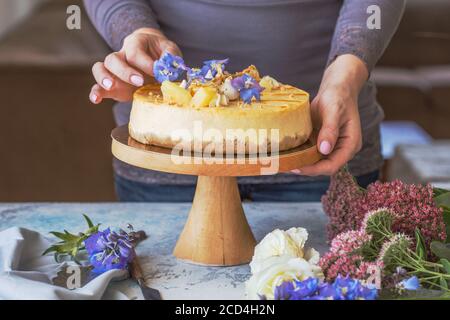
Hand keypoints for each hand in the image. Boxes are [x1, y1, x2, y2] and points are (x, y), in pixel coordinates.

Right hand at [89, 28, 181, 103]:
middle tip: (140, 82)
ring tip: (110, 86)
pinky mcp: (113, 85)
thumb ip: (170, 56)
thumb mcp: (169, 49)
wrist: (153, 57)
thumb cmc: (160, 53)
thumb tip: (168, 67)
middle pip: (113, 59)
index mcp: (135, 43)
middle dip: (125, 71)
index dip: (145, 63)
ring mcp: (114, 70)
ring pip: (100, 68)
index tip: (157, 72)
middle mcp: (121, 55)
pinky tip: (96, 99)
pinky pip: (99, 86)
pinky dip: (96, 92)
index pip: (134, 52)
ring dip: (104, 78)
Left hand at [292, 54, 367, 175]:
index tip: (297, 168)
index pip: (332, 165)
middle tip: (285, 166)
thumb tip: (324, 149)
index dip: (315, 169)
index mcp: (350, 145)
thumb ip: (330, 129)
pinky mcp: (321, 142)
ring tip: (283, 163)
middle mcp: (342, 149)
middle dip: (305, 168)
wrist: (335, 88)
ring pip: (316, 161)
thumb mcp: (333, 110)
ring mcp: (331, 147)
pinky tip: (287, 154)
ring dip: (301, 163)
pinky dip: (300, 154)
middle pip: (323, 167)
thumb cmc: (337, 96)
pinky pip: (311, 152)